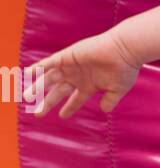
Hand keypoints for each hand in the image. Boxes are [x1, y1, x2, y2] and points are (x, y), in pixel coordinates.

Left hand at [24, 30, 139, 117]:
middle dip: (47, 102)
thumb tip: (104, 110)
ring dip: (38, 87)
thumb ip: (110, 100)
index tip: (61, 116)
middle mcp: (79, 76)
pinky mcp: (68, 56)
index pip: (76, 99)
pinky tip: (28, 73)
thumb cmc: (125, 69)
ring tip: (26, 97)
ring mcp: (72, 66)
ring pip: (50, 78)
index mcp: (90, 85)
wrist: (125, 51)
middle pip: (58, 91)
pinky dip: (39, 67)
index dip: (69, 108)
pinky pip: (49, 62)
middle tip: (37, 113)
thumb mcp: (118, 90)